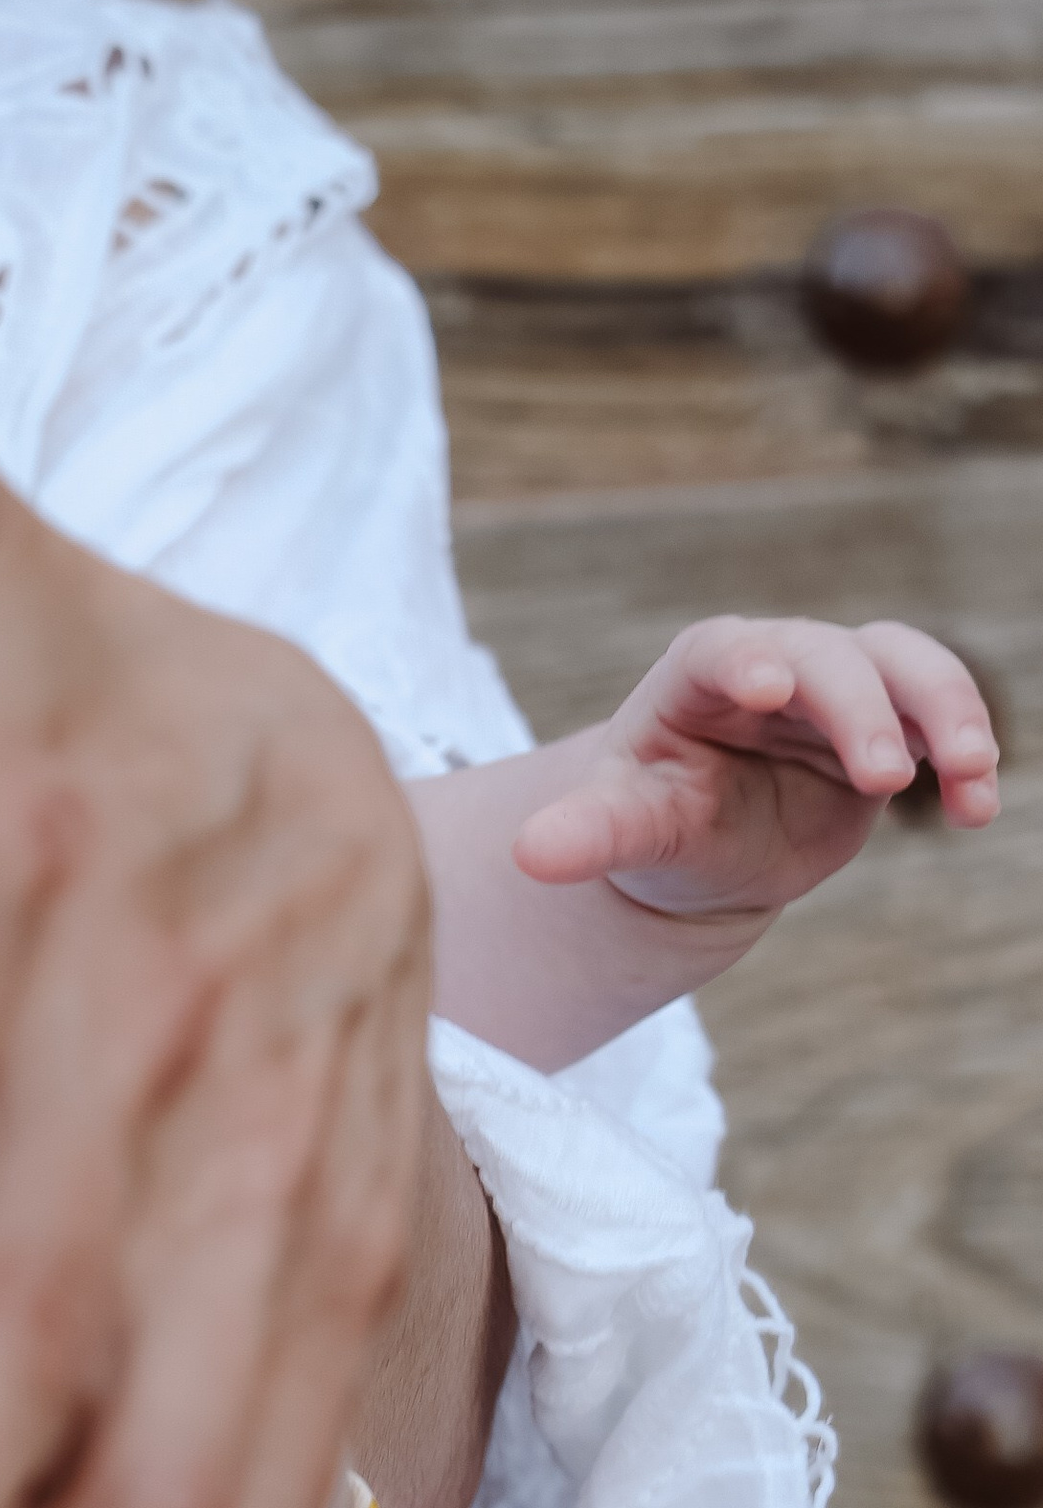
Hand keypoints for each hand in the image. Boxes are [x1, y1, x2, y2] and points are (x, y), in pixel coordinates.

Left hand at [514, 614, 998, 923]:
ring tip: (968, 774)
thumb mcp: (624, 830)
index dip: (752, 660)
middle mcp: (780, 661)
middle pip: (832, 656)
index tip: (770, 687)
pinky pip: (941, 721)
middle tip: (883, 779)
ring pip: (907, 669)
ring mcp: (842, 687)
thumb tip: (531, 856)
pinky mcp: (891, 726)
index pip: (727, 651)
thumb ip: (589, 836)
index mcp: (701, 672)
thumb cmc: (656, 821)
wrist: (707, 845)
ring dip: (946, 713)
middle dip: (861, 710)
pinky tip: (977, 810)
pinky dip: (967, 757)